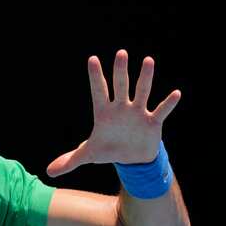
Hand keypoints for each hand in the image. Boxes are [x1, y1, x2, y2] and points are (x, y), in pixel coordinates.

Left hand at [47, 49, 181, 177]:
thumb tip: (49, 172)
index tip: (92, 59)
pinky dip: (168, 103)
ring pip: (141, 91)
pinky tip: (175, 94)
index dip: (95, 76)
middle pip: (120, 86)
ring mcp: (138, 113)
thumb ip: (69, 160)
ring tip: (148, 61)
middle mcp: (121, 108)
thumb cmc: (108, 150)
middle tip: (121, 53)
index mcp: (104, 113)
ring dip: (145, 78)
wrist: (131, 158)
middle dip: (120, 71)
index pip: (98, 91)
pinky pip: (161, 110)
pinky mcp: (152, 122)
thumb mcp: (88, 155)